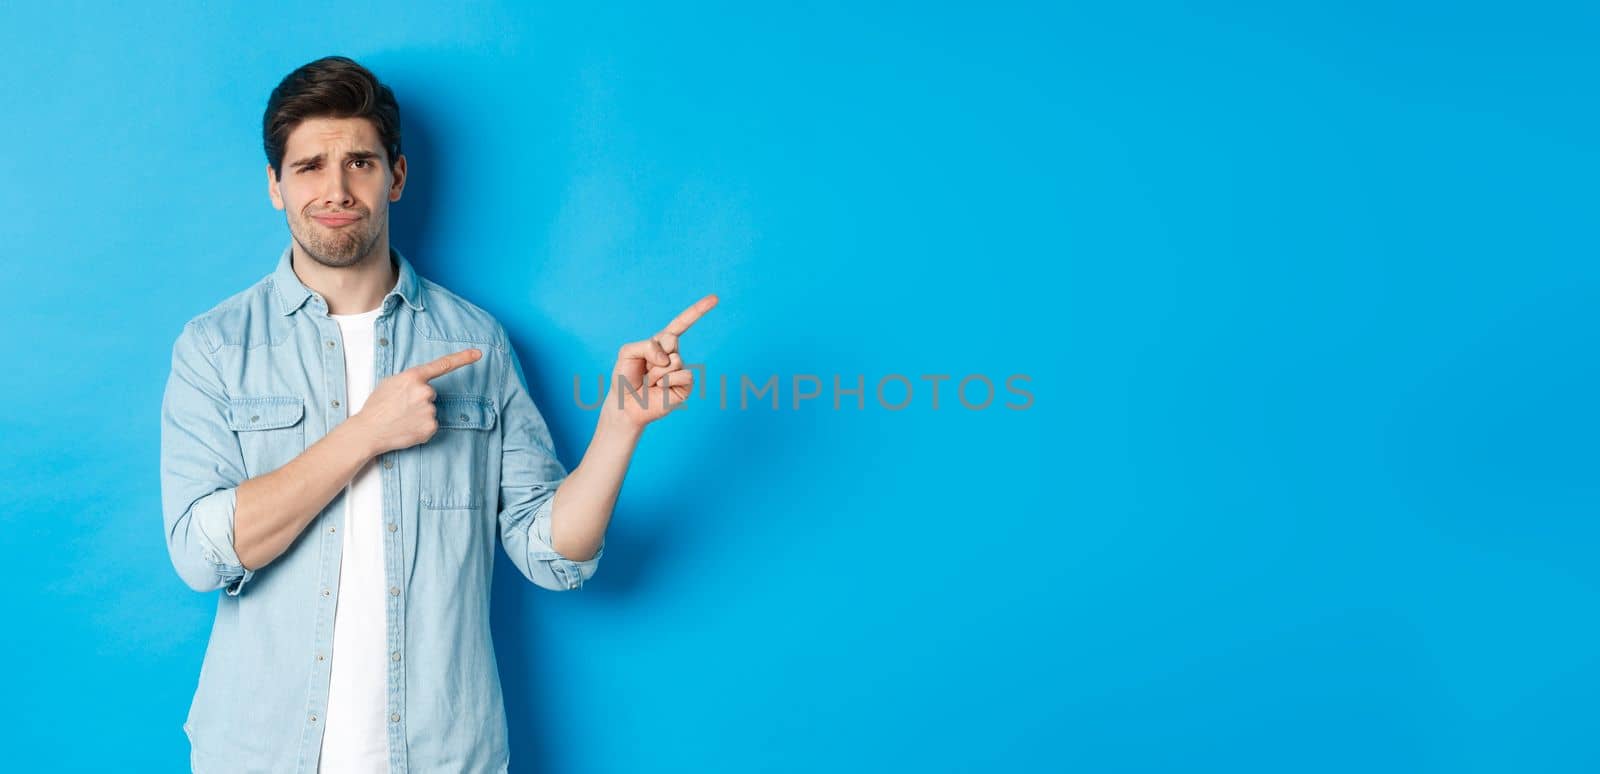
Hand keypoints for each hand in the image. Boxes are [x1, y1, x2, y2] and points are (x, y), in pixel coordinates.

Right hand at [351, 348, 483, 455]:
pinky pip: (431, 424)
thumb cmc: (377, 406)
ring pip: (431, 410)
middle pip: (431, 393)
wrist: (368, 431)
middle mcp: (425, 392)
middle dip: (418, 399)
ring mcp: (430, 410)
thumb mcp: (391, 383)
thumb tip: (422, 384)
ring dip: (419, 414)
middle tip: (400, 407)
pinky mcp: (431, 427)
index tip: (478, 354)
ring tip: (401, 418)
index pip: (443, 365)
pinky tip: (407, 427)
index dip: (463, 358)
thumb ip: (410, 380)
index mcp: (414, 377)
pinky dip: (421, 427)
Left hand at [604, 294, 717, 429]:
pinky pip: (683, 375)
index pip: (682, 323)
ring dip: (656, 372)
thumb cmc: (625, 377)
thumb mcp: (627, 352)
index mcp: (661, 342)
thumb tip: (669, 358)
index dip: (698, 310)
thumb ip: (646, 346)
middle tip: (645, 368)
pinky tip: (659, 389)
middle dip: (653, 353)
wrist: (625, 405)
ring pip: (674, 360)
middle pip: (670, 340)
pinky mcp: (685, 386)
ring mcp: (680, 370)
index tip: (715, 298)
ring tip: (650, 382)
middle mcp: (673, 354)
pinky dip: (667, 381)